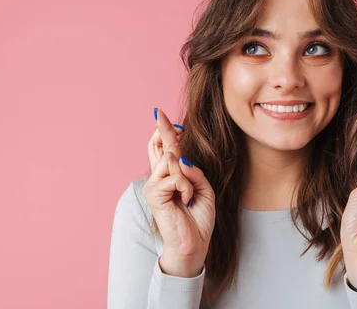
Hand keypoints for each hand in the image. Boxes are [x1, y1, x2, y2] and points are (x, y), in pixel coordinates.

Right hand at [142, 108, 215, 277]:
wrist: (193, 244)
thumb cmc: (198, 218)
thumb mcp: (203, 188)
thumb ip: (193, 171)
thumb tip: (180, 157)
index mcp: (170, 175)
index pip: (162, 147)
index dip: (164, 130)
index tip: (163, 115)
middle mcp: (159, 177)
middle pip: (159, 144)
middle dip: (164, 128)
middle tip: (159, 112)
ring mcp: (154, 184)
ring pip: (171, 159)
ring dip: (186, 176)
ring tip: (188, 195)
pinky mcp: (153, 193)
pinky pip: (173, 177)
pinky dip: (184, 187)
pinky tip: (184, 200)